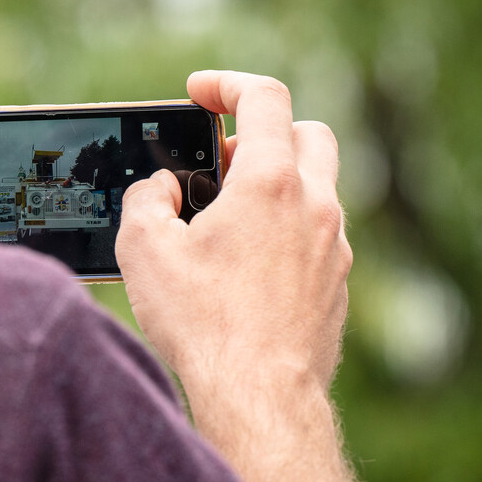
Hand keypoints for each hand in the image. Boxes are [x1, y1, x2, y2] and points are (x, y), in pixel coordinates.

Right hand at [117, 70, 350, 433]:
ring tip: (228, 218)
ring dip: (276, 184)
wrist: (259, 397)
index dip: (228, 83)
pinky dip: (287, 228)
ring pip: (317, 186)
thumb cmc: (204, 324)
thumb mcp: (145, 250)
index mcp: (271, 183)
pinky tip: (250, 265)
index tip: (200, 92)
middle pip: (307, 133)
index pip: (265, 97)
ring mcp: (332, 247)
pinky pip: (317, 234)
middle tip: (220, 160)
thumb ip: (146, 199)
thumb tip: (160, 190)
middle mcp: (314, 206)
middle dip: (264, 132)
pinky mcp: (336, 284)